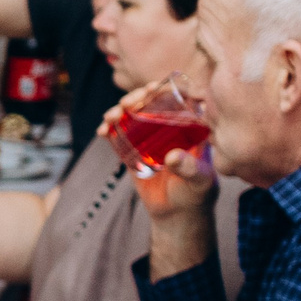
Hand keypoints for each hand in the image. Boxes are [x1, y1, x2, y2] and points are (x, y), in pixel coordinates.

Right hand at [101, 80, 215, 223]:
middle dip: (138, 96)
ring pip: (137, 114)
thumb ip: (189, 169)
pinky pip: (121, 133)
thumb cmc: (195, 195)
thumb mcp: (198, 181)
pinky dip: (109, 129)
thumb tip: (172, 156)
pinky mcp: (136, 148)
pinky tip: (102, 131)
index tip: (155, 87)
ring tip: (111, 116)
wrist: (175, 214)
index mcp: (194, 126)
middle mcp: (173, 126)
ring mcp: (152, 136)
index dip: (170, 87)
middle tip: (127, 103)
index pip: (184, 97)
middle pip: (155, 101)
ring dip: (120, 109)